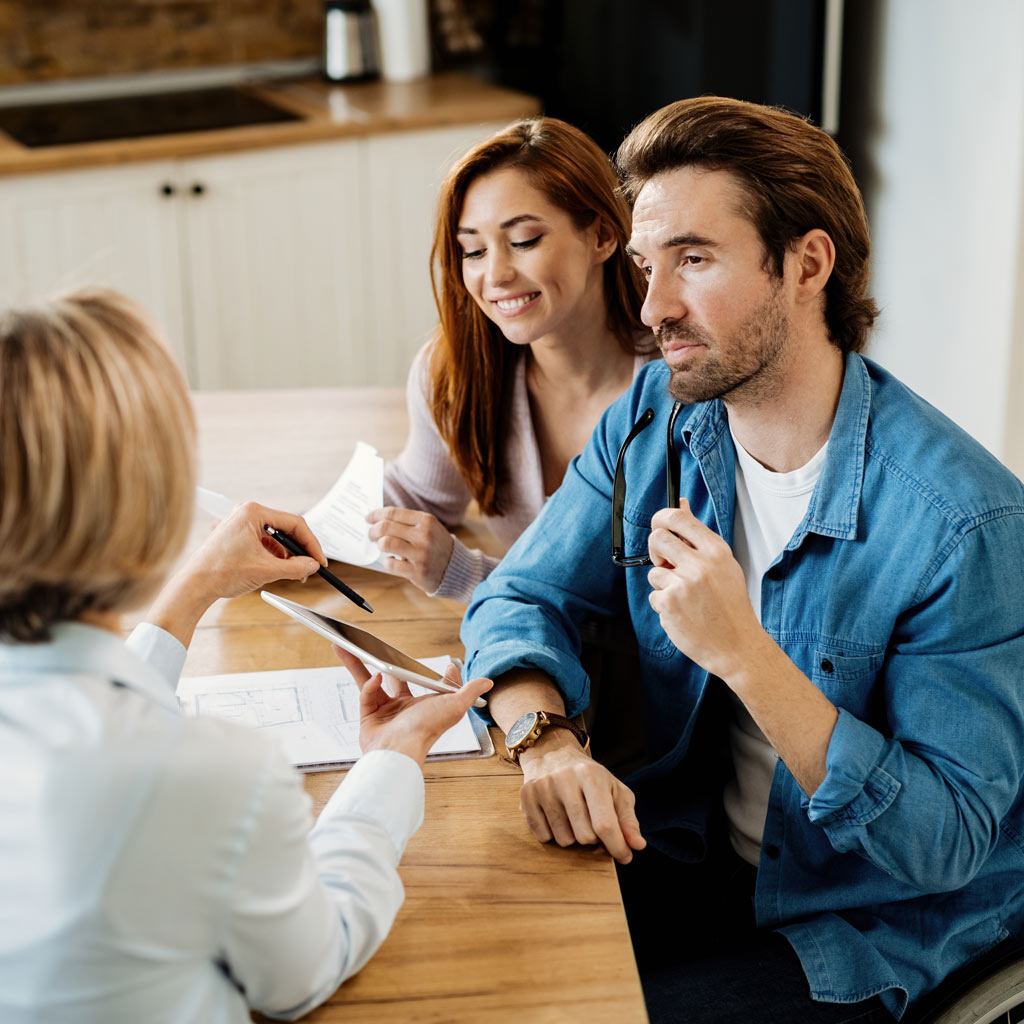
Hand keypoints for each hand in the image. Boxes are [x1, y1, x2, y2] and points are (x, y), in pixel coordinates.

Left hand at [147, 501, 324, 646]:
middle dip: (299, 550)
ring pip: (275, 538)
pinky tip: (275, 570)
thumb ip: (295, 567)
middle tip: (309, 567)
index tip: (319, 560)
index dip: (311, 544)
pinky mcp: (237, 536)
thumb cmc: (220, 571)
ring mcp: (240, 524)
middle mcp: (246, 513)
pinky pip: (263, 543)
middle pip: (285, 529)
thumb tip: (312, 565)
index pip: (294, 523)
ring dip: (286, 556)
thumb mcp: (266, 570)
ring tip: (291, 573)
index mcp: (253, 512)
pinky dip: (273, 556)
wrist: (194, 585)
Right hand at [335, 647, 491, 763]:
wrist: (400, 750)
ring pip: (368, 681)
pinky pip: (365, 695)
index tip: (411, 653)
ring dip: (357, 663)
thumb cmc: (428, 729)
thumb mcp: (455, 705)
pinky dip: (370, 684)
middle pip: (388, 677)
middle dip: (380, 660)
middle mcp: (400, 707)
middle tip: (372, 645)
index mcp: (420, 704)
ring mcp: (382, 712)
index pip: (417, 680)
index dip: (416, 668)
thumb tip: (487, 680)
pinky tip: (375, 676)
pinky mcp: (367, 717)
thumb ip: (468, 690)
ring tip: (346, 645)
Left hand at [366, 507, 453, 593]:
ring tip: (382, 546)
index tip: (368, 518)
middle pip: (386, 527)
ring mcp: (421, 554)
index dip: (376, 515)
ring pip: (386, 543)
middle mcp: (424, 535)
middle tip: (372, 535)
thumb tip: (378, 519)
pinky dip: (387, 562)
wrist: (456, 569)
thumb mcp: (429, 528)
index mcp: (426, 521)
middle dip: (373, 531)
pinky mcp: (418, 571)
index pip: (393, 513)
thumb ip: (407, 522)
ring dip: (379, 545)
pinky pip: (390, 564)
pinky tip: (391, 561)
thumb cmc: (436, 545)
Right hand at [517, 730, 645, 863]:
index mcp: (591, 776)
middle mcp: (565, 779)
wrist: (553, 754)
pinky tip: (556, 815)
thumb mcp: (615, 791)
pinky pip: (544, 837)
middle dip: (593, 838)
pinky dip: (553, 834)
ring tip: (573, 816)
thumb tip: (637, 846)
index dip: (617, 846)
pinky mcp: (526, 797)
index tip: (625, 857)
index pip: (605, 824)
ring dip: (573, 836)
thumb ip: (628, 819)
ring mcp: (543, 788)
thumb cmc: (590, 778)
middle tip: (591, 821)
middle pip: (585, 836)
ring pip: (564, 840)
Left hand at [647, 499, 766, 678]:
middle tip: (665, 564)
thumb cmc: (730, 606)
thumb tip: (681, 503)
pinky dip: (664, 605)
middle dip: (656, 550)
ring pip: (654, 572)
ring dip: (663, 585)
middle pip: (657, 537)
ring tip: (686, 598)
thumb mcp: (722, 565)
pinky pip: (654, 595)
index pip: (677, 518)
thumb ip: (697, 535)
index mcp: (716, 551)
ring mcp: (684, 584)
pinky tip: (684, 613)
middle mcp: (700, 564)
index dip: (661, 518)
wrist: (738, 646)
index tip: (659, 526)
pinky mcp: (669, 604)